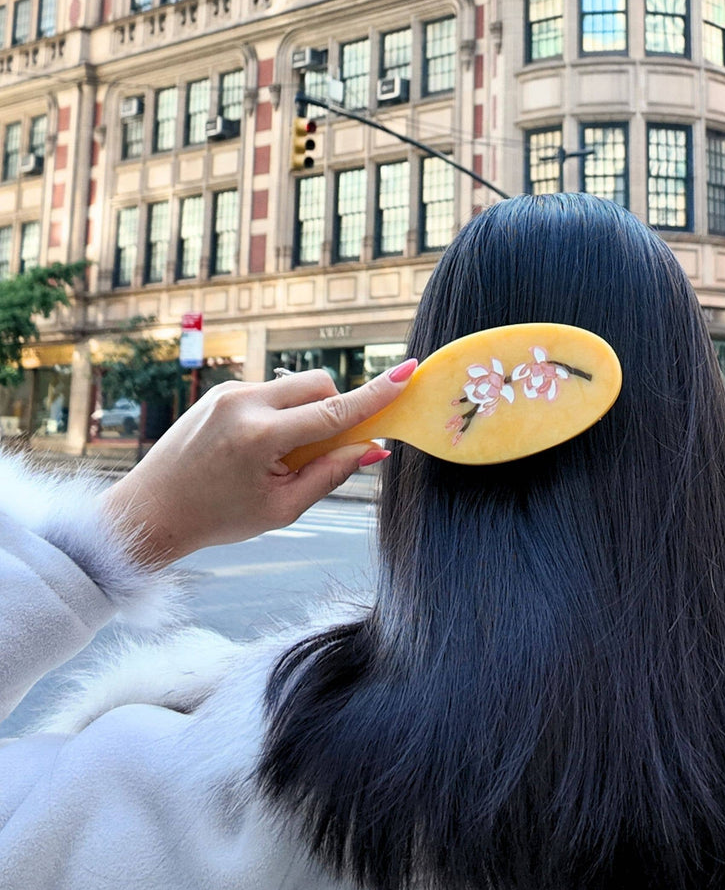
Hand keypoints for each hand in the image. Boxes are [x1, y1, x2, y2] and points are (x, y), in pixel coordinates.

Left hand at [102, 364, 415, 566]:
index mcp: (261, 436)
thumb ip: (331, 474)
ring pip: (295, 386)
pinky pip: (271, 392)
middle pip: (319, 384)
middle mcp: (244, 402)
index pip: (334, 410)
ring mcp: (229, 391)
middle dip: (335, 408)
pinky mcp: (221, 391)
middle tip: (328, 449)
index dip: (376, 394)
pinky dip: (281, 414)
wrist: (150, 511)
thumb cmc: (217, 518)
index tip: (408, 371)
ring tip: (280, 458)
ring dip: (306, 413)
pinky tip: (257, 450)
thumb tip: (374, 448)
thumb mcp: (282, 508)